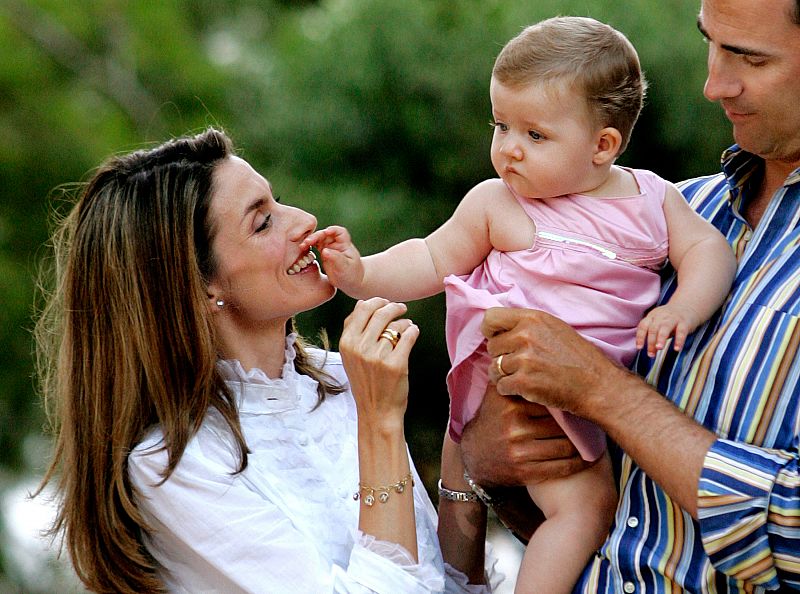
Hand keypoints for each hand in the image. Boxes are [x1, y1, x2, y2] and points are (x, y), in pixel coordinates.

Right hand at [302, 225, 364, 294]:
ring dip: (310, 241)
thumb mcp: (345, 267)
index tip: (326, 232)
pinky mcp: (323, 253)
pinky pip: (314, 246)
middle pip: (325, 234)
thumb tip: (324, 251)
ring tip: (302, 246)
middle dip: (316, 236)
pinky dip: (308, 246)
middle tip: (307, 242)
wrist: (350, 281)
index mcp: (345, 244)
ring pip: (318, 239)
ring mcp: (329, 247)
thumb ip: (336, 258)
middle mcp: (336, 243)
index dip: (332, 230)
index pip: (340, 232)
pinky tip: (302, 249)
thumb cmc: (351, 274)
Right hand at [338, 298, 418, 430]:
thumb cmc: (366, 382)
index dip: (377, 302)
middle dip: (394, 307)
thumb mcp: (350, 356)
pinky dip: (413, 331)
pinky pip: (408, 335)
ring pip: (396, 325)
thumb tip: (362, 303)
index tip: (386, 303)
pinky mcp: (396, 364)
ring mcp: (377, 356)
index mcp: (346, 343)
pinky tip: (413, 332)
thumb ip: (353, 330)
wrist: (377, 411)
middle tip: (401, 309)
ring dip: (405, 322)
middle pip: (380, 313)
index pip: (362, 309)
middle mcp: (360, 348)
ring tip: (407, 326)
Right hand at [460, 383, 589, 487]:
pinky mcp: (525, 472)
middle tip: (593, 418)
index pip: (550, 400)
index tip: (582, 398)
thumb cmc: (492, 418)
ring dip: (583, 444)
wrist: (473, 455)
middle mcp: (513, 427)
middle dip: (578, 422)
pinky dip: (579, 463)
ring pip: (565, 446)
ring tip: (595, 437)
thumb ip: (512, 374)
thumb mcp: (496, 394)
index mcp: (509, 403)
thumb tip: (534, 347)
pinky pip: (562, 467)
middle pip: (560, 423)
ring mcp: (519, 451)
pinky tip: (588, 457)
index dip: (568, 400)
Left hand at [481, 307, 624, 421]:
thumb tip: (499, 328)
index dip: (491, 331)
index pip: (490, 318)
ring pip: (494, 368)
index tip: (499, 340)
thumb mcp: (554, 328)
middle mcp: (525, 335)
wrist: (599, 385)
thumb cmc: (579, 358)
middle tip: (521, 364)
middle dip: (501, 356)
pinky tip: (526, 389)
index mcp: (532, 318)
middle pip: (491, 346)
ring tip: (524, 377)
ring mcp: (524, 359)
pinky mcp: (524, 382)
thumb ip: (527, 325)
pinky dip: (510, 390)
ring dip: (505, 376)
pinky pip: (501, 386)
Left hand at [635, 302, 701, 356]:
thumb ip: (654, 336)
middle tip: (651, 354)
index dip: (640, 337)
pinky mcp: (684, 322)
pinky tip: (677, 349)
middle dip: (651, 342)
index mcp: (652, 317)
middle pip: (653, 328)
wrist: (687, 307)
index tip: (639, 348)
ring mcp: (673, 318)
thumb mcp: (658, 324)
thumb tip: (651, 351)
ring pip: (665, 327)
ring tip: (659, 348)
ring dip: (661, 338)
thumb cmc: (669, 320)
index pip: (643, 326)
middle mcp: (661, 316)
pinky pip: (681, 331)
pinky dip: (679, 340)